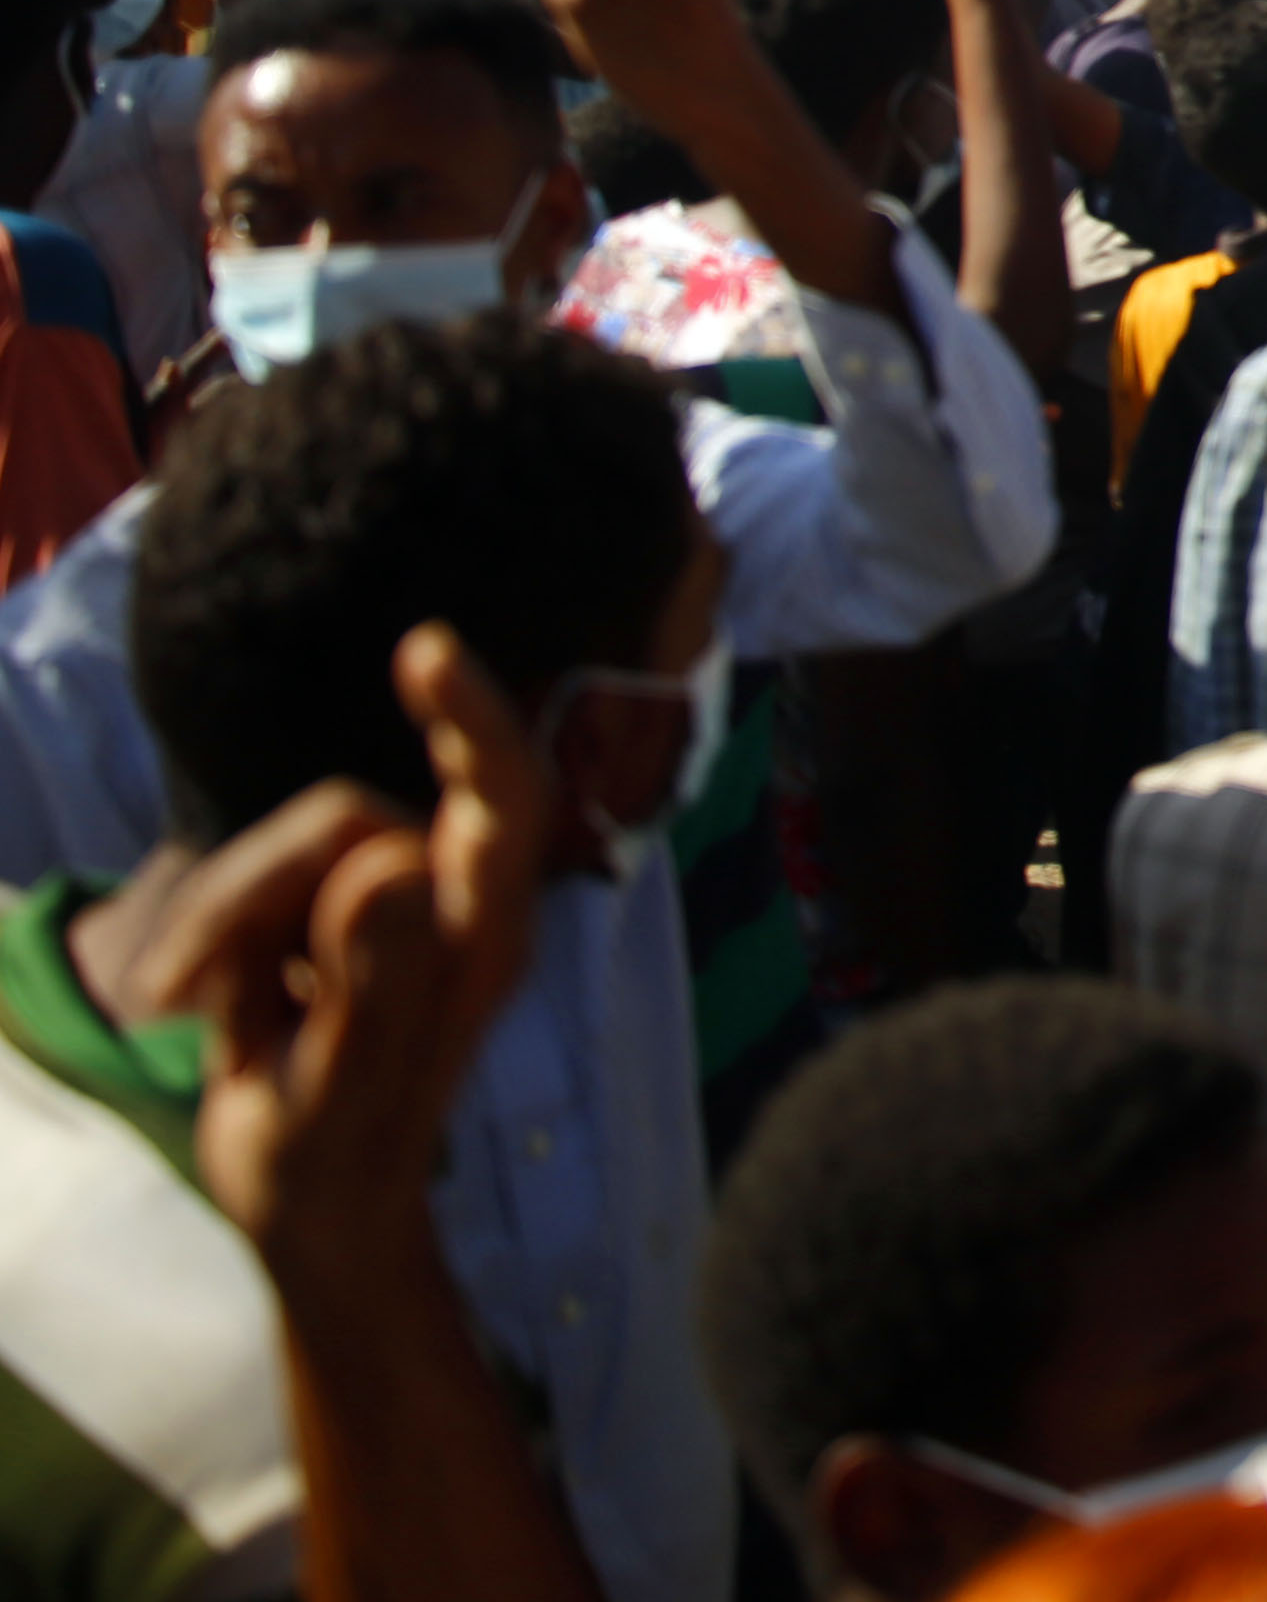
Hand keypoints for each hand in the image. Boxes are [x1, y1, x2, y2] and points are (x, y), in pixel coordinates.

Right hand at [148, 629, 551, 1262]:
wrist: (313, 1214)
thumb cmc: (338, 1160)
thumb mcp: (344, 1085)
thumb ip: (372, 981)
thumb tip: (383, 863)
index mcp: (480, 940)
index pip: (499, 798)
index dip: (468, 717)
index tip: (424, 649)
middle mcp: (445, 905)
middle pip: (338, 824)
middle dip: (247, 891)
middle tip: (171, 996)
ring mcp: (384, 906)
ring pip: (283, 853)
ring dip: (217, 924)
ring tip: (183, 1015)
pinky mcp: (328, 917)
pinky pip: (255, 887)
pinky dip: (211, 938)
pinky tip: (196, 1007)